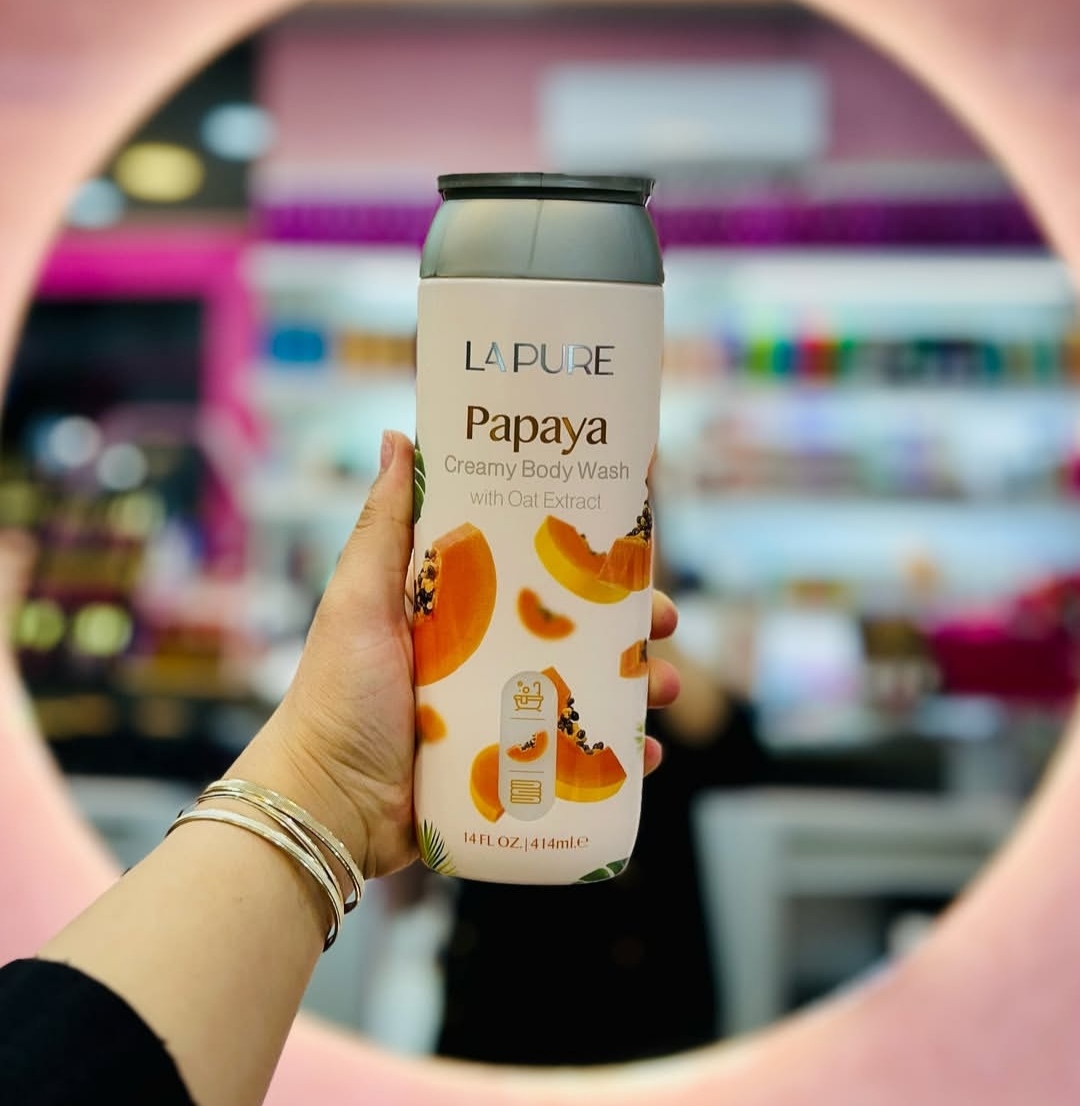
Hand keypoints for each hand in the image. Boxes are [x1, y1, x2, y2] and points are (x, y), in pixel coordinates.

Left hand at [236, 430, 680, 881]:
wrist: (323, 804)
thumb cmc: (335, 694)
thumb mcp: (358, 600)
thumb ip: (383, 526)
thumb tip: (398, 436)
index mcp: (456, 609)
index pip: (534, 570)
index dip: (585, 559)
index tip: (631, 544)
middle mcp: (483, 657)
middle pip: (574, 631)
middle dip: (628, 627)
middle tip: (664, 622)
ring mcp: (499, 715)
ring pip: (586, 693)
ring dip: (635, 690)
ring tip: (663, 690)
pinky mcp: (507, 768)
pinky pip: (575, 761)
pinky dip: (616, 760)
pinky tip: (648, 758)